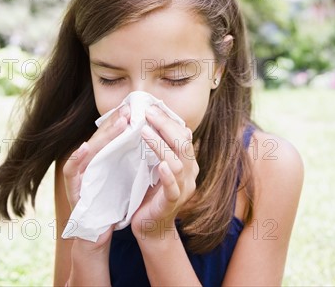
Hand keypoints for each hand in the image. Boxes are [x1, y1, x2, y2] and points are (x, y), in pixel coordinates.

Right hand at [62, 103, 129, 247]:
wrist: (97, 231)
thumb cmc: (110, 201)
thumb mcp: (121, 175)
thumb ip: (127, 156)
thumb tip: (147, 135)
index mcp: (100, 158)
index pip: (110, 135)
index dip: (121, 121)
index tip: (134, 108)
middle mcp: (87, 162)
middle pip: (100, 138)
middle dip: (114, 123)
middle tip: (128, 109)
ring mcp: (78, 173)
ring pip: (89, 149)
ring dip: (103, 135)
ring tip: (118, 122)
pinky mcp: (71, 186)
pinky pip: (72, 169)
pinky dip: (77, 158)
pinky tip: (84, 148)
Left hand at [131, 106, 198, 239]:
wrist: (150, 227)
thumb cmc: (150, 192)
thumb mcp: (155, 164)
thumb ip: (160, 146)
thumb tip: (160, 120)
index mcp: (186, 161)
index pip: (183, 134)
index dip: (169, 119)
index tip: (152, 106)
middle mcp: (189, 172)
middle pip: (183, 143)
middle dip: (166, 125)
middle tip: (148, 112)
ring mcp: (183, 188)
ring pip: (178, 163)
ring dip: (161, 145)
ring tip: (145, 131)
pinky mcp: (172, 204)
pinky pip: (173, 189)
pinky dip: (168, 176)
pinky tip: (161, 165)